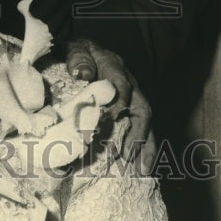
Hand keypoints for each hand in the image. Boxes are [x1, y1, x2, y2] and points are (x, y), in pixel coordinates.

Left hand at [65, 38, 156, 172]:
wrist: (82, 51)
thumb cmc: (77, 54)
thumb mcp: (75, 50)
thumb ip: (78, 59)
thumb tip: (83, 74)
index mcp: (113, 66)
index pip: (121, 85)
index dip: (117, 104)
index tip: (109, 121)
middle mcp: (128, 82)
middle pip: (141, 107)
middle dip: (138, 133)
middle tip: (128, 155)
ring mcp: (131, 96)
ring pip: (144, 122)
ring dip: (144, 146)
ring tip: (141, 170)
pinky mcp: (129, 108)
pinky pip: (141, 129)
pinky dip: (142, 148)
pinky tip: (139, 168)